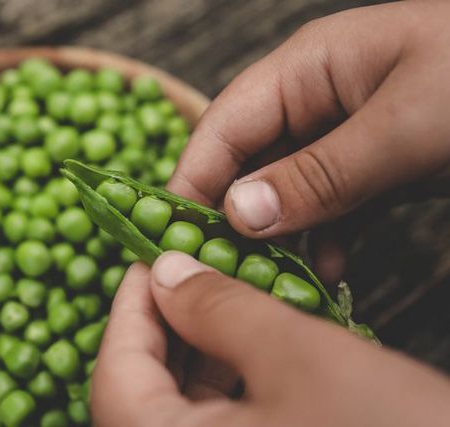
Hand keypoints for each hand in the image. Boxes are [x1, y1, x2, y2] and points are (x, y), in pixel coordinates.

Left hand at [92, 252, 449, 426]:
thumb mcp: (298, 357)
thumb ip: (218, 310)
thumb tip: (165, 271)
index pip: (114, 376)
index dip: (128, 308)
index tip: (149, 258)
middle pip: (140, 395)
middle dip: (163, 327)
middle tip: (185, 271)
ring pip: (179, 412)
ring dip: (194, 354)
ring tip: (219, 299)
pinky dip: (225, 386)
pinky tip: (248, 348)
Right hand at [169, 0, 449, 282]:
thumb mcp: (406, 126)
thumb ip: (321, 172)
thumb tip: (241, 213)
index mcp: (305, 70)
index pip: (223, 126)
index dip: (193, 179)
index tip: (174, 236)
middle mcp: (313, 100)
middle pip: (247, 162)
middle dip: (234, 218)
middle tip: (223, 273)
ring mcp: (341, 135)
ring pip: (285, 191)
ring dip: (280, 238)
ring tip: (276, 284)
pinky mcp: (370, 166)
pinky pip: (328, 206)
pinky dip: (324, 240)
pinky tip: (329, 272)